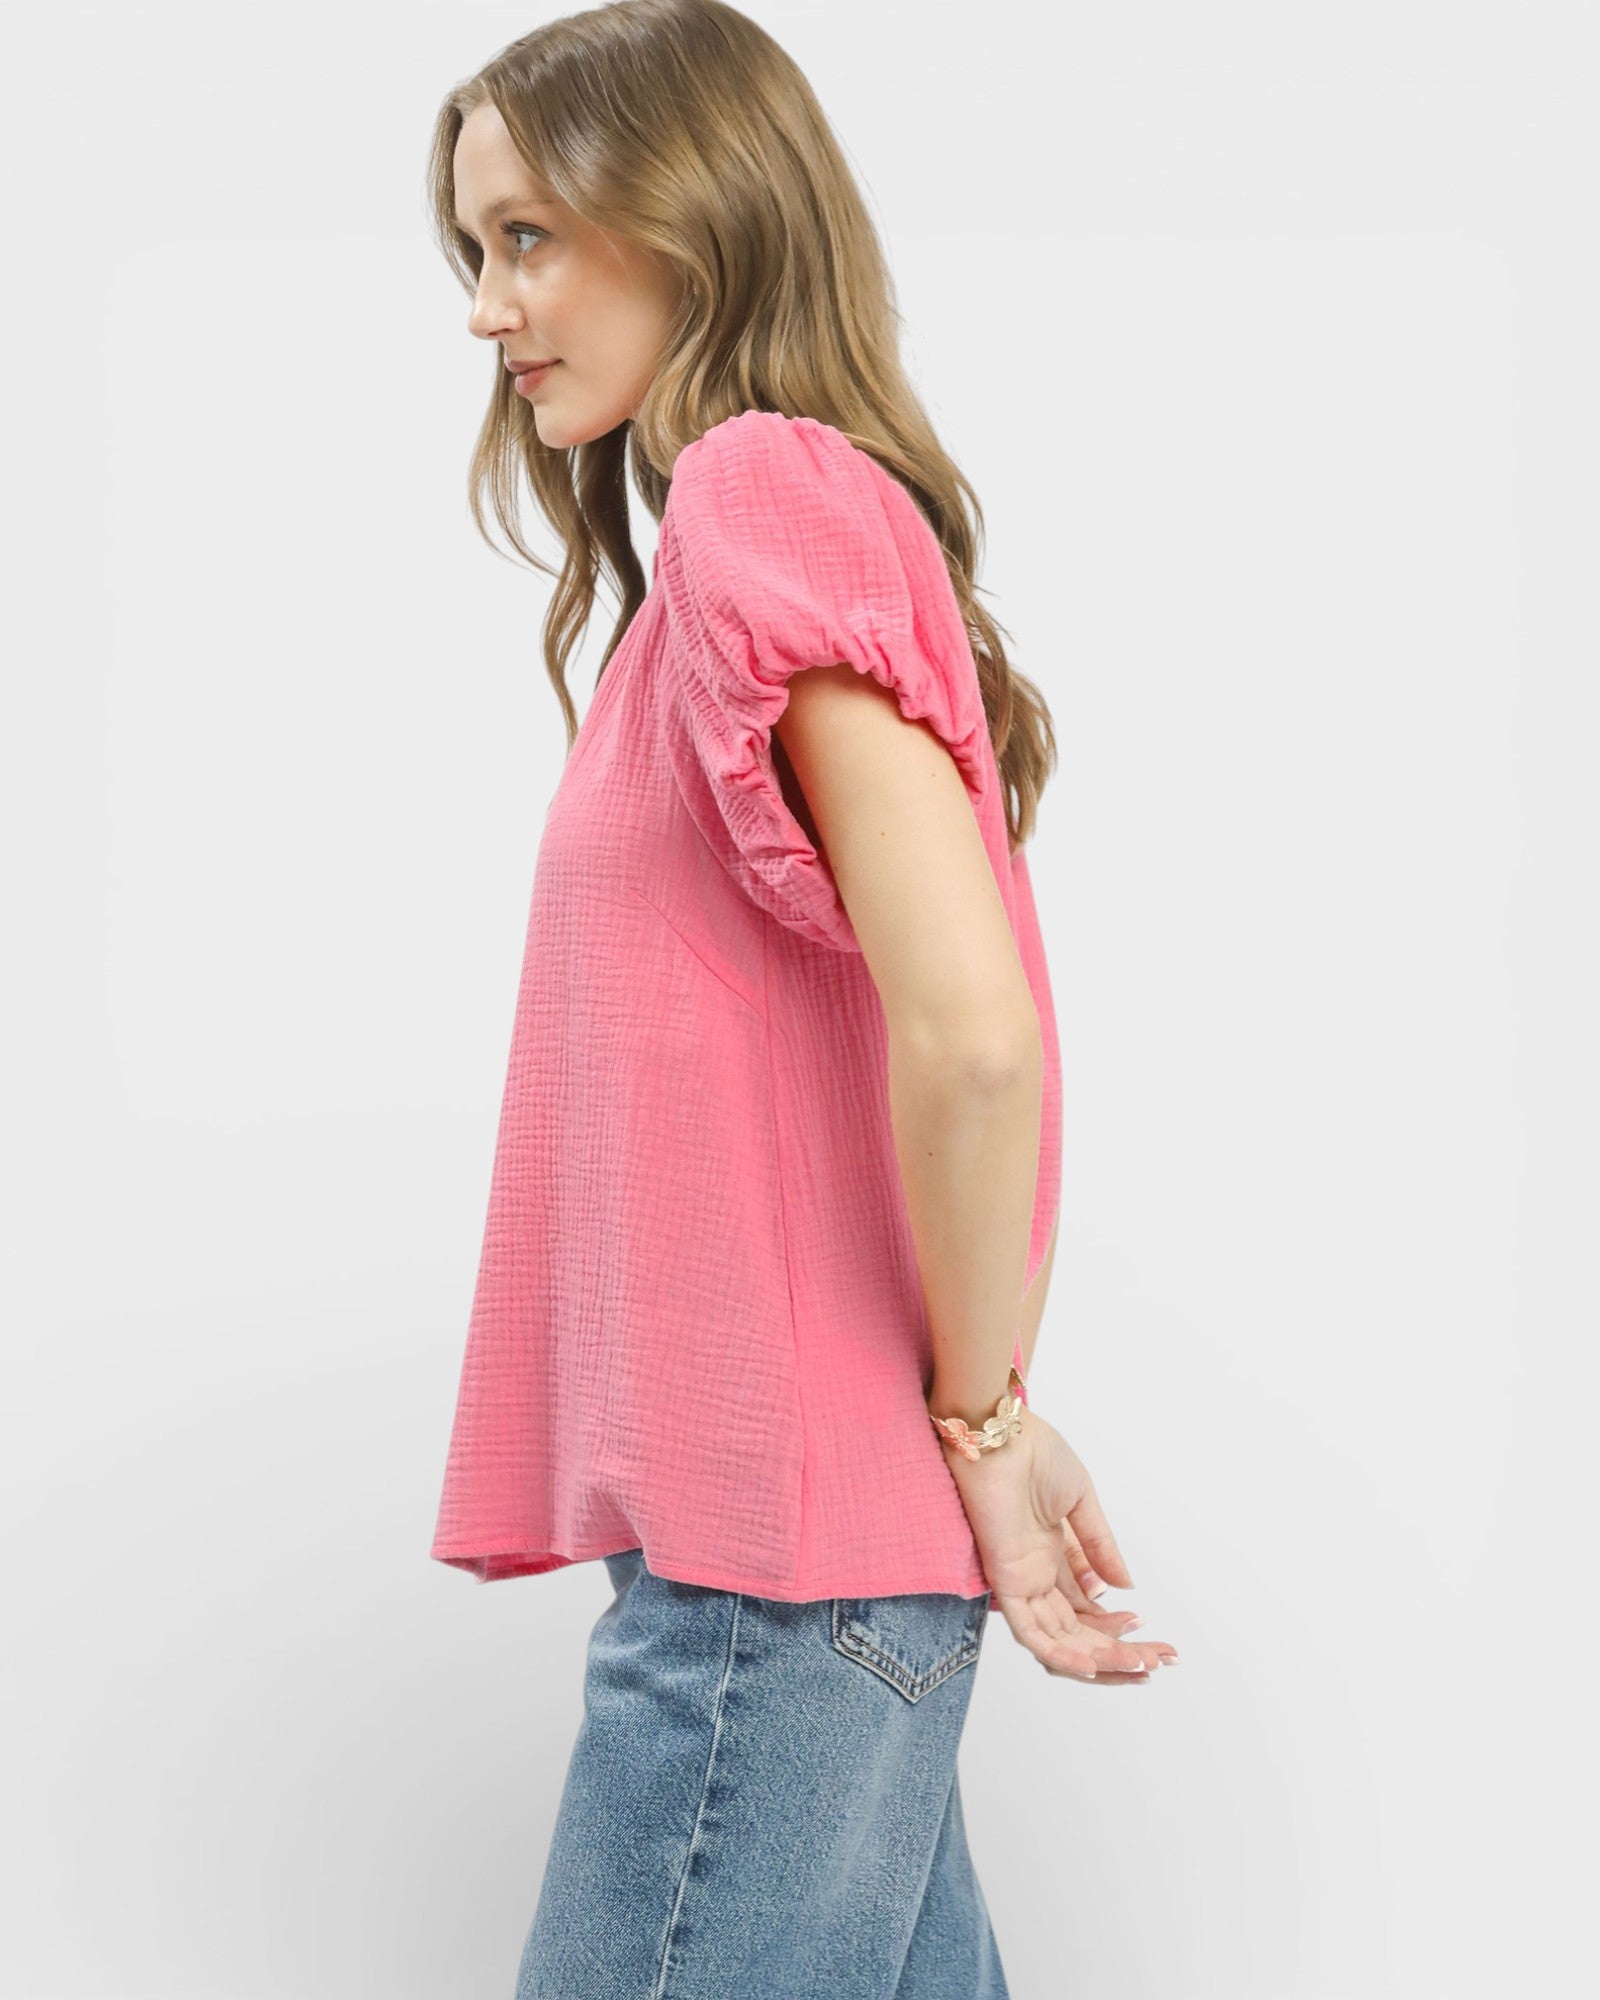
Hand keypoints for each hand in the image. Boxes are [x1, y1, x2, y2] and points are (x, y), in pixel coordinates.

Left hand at [941, 1401, 1178, 1682]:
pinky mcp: (1005, 1582)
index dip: (1117, 1625)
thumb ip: (1101, 1547)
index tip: (1150, 1632)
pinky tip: (1092, 1666)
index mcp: (1054, 1553)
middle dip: (1118, 1648)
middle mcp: (1037, 1573)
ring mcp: (1022, 1580)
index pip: (1087, 1605)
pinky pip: (1031, 1633)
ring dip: (1099, 1657)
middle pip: (1079, 1628)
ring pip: (1060, 1638)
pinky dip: (1060, 1654)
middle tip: (1157, 1661)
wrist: (1000, 1435)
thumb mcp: (1081, 1501)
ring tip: (1137, 1668)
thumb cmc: (1034, 1454)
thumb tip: (1126, 1586)